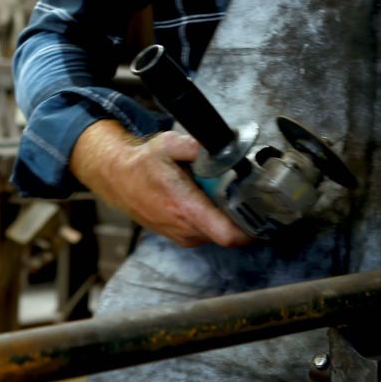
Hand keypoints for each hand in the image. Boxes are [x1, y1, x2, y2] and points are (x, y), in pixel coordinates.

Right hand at [70, 120, 252, 247]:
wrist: (118, 178)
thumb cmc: (143, 163)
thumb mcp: (171, 144)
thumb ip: (199, 146)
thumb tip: (225, 146)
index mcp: (186, 207)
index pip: (227, 234)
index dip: (250, 230)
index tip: (262, 217)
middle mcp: (184, 227)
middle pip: (228, 233)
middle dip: (239, 217)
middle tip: (241, 194)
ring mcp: (181, 235)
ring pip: (217, 233)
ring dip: (223, 217)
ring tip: (217, 194)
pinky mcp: (178, 237)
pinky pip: (205, 232)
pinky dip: (211, 219)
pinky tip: (204, 200)